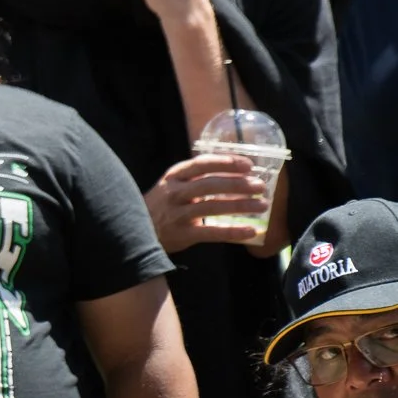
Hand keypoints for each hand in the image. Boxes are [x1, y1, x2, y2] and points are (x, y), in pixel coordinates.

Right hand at [141, 152, 266, 253]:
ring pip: (212, 207)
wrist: (135, 230)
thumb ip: (196, 178)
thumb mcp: (172, 185)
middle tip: (260, 186)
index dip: (226, 163)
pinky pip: (212, 233)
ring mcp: (177, 213)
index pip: (201, 164)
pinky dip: (233, 232)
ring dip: (240, 205)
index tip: (248, 165)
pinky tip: (251, 231)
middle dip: (238, 184)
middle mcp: (174, 192)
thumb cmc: (162, 205)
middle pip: (209, 184)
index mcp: (174, 176)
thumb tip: (235, 173)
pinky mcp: (182, 234)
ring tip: (262, 205)